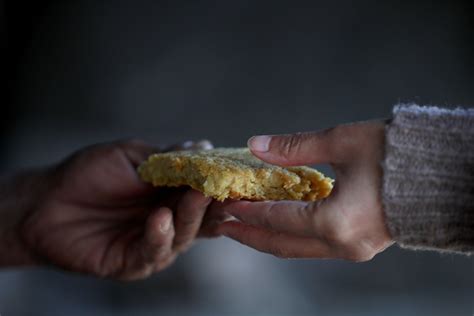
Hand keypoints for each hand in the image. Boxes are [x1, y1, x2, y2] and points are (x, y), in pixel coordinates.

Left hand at [0, 139, 213, 279]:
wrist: (45, 201)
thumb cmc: (89, 174)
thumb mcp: (132, 156)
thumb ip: (168, 157)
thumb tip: (206, 148)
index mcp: (173, 196)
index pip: (206, 193)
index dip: (222, 185)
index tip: (237, 173)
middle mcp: (170, 222)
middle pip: (203, 218)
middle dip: (215, 203)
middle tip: (224, 187)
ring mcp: (153, 244)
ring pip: (183, 236)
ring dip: (191, 216)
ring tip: (196, 196)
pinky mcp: (132, 263)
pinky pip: (151, 253)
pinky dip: (159, 236)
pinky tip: (160, 218)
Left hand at [216, 121, 393, 261]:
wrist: (441, 174)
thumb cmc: (395, 154)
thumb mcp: (341, 142)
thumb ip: (294, 147)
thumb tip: (255, 144)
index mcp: (335, 222)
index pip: (277, 219)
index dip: (247, 210)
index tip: (224, 203)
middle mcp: (341, 244)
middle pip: (281, 244)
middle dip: (249, 235)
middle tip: (222, 224)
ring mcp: (352, 250)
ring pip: (297, 249)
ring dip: (269, 236)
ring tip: (244, 225)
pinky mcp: (359, 246)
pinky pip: (314, 246)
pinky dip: (291, 235)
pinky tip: (278, 222)